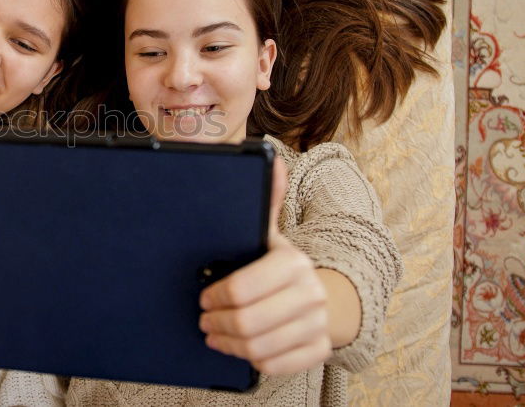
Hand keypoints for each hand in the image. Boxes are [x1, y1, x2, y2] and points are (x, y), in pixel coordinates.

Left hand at [198, 158, 332, 374]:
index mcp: (293, 262)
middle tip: (204, 319)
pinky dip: (251, 361)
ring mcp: (317, 325)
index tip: (204, 297)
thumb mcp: (268, 233)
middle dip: (217, 322)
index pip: (244, 288)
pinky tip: (237, 348)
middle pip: (248, 322)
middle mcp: (311, 294)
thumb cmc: (278, 263)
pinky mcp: (318, 350)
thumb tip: (271, 158)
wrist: (320, 293)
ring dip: (228, 344)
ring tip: (214, 334)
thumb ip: (264, 199)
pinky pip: (276, 366)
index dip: (217, 296)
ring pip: (259, 348)